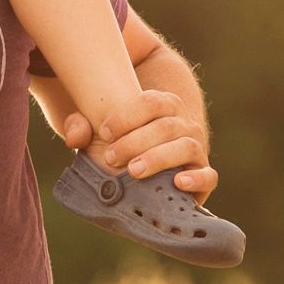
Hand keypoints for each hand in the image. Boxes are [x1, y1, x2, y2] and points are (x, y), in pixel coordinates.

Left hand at [49, 88, 214, 196]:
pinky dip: (196, 178)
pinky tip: (177, 182)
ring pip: (185, 146)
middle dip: (135, 141)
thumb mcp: (99, 133)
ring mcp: (195, 149)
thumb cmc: (120, 144)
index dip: (127, 115)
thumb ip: (81, 127)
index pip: (151, 101)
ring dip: (158, 157)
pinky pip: (209, 176)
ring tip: (133, 170)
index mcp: (164, 105)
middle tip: (110, 157)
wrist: (147, 170)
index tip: (103, 132)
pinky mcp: (202, 176)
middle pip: (165, 125)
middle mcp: (183, 124)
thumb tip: (74, 135)